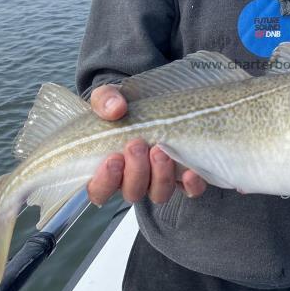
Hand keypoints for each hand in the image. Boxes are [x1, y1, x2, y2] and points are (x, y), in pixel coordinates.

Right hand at [87, 84, 206, 205]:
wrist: (152, 99)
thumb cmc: (124, 105)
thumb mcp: (109, 97)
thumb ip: (105, 100)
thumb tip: (115, 109)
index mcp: (108, 169)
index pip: (99, 191)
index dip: (105, 182)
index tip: (112, 159)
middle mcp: (133, 180)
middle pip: (132, 192)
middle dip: (136, 172)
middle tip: (137, 145)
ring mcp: (159, 180)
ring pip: (159, 194)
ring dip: (160, 176)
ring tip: (160, 150)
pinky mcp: (184, 177)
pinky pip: (190, 190)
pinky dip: (190, 185)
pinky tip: (190, 171)